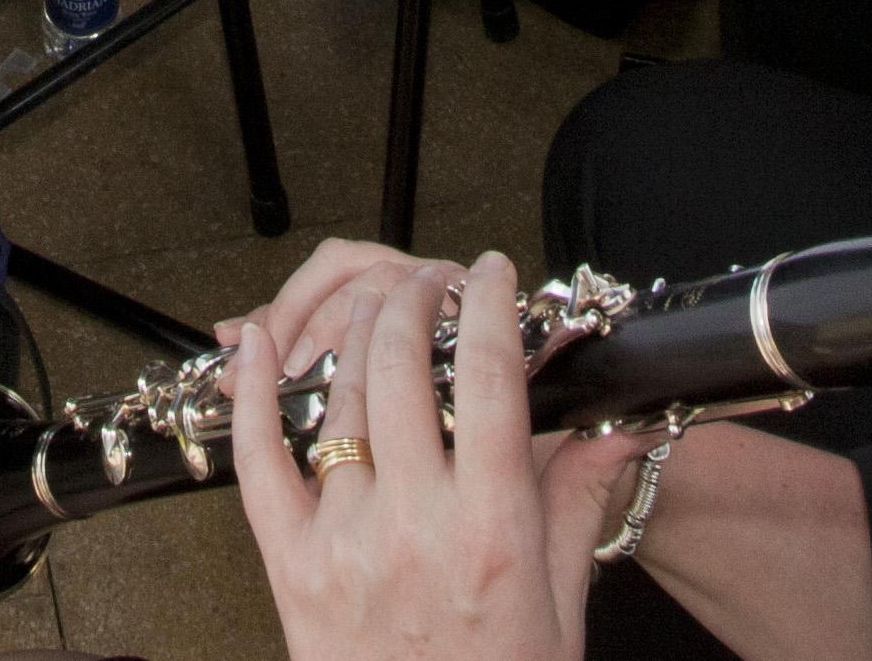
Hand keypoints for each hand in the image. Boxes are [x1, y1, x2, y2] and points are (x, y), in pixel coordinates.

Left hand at [231, 252, 620, 660]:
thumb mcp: (560, 600)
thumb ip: (579, 497)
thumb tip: (618, 423)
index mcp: (491, 528)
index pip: (491, 377)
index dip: (492, 305)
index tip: (493, 271)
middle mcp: (414, 525)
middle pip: (405, 365)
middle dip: (419, 299)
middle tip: (434, 282)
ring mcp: (344, 542)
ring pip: (341, 398)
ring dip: (358, 330)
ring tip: (380, 304)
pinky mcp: (290, 566)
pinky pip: (257, 461)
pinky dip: (253, 393)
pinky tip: (262, 343)